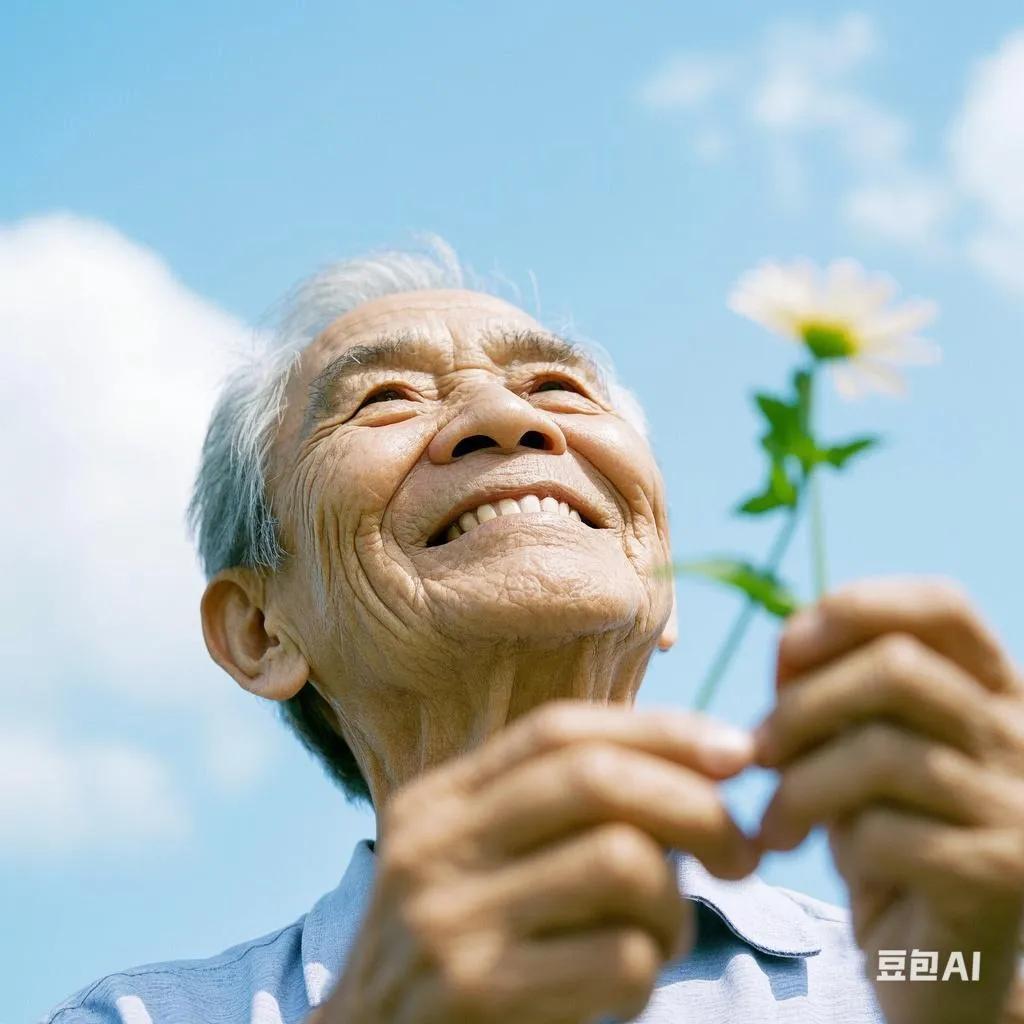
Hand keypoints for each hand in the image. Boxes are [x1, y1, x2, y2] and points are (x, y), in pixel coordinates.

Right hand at [312, 700, 756, 1023]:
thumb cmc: (459, 953)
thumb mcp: (478, 863)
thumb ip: (554, 812)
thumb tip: (703, 766)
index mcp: (438, 800)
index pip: (558, 729)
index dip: (658, 729)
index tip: (734, 751)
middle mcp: (432, 846)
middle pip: (595, 781)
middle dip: (695, 807)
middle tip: (740, 855)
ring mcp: (447, 919)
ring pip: (621, 863)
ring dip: (676, 905)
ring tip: (666, 934)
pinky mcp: (475, 993)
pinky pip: (620, 958)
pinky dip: (651, 972)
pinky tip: (628, 990)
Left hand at [755, 577, 1023, 1023]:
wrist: (939, 968)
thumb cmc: (889, 842)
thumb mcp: (863, 751)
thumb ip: (841, 694)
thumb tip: (791, 643)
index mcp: (994, 691)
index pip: (942, 604)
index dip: (852, 609)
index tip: (786, 656)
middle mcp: (1022, 737)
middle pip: (898, 669)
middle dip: (802, 705)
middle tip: (760, 752)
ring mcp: (1020, 807)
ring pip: (883, 751)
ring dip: (800, 783)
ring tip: (774, 819)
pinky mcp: (1000, 876)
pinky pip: (884, 833)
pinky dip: (832, 843)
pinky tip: (817, 859)